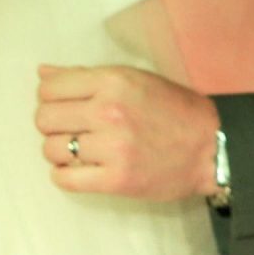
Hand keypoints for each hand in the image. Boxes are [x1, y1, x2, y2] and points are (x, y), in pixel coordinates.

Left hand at [33, 64, 220, 200]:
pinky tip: (79, 169)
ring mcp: (112, 148)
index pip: (49, 88)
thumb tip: (42, 74)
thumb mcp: (133, 79)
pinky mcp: (117, 180)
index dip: (50, 98)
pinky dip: (65, 176)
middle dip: (52, 124)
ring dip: (59, 151)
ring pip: (51, 150)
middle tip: (70, 129)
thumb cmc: (172, 109)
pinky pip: (65, 180)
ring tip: (78, 150)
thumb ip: (86, 76)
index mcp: (112, 82)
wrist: (211, 148)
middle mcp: (109, 112)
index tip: (64, 106)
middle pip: (44, 119)